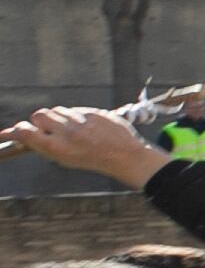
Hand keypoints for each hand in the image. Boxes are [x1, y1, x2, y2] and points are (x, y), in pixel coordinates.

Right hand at [2, 107, 167, 190]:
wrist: (124, 156)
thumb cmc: (90, 158)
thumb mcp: (63, 158)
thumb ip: (41, 144)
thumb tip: (18, 133)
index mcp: (57, 148)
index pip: (25, 132)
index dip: (16, 131)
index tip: (18, 131)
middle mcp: (67, 133)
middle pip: (39, 115)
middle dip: (39, 120)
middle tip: (48, 128)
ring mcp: (82, 121)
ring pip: (57, 110)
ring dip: (58, 117)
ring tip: (70, 128)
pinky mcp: (94, 112)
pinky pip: (76, 109)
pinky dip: (76, 116)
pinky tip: (86, 126)